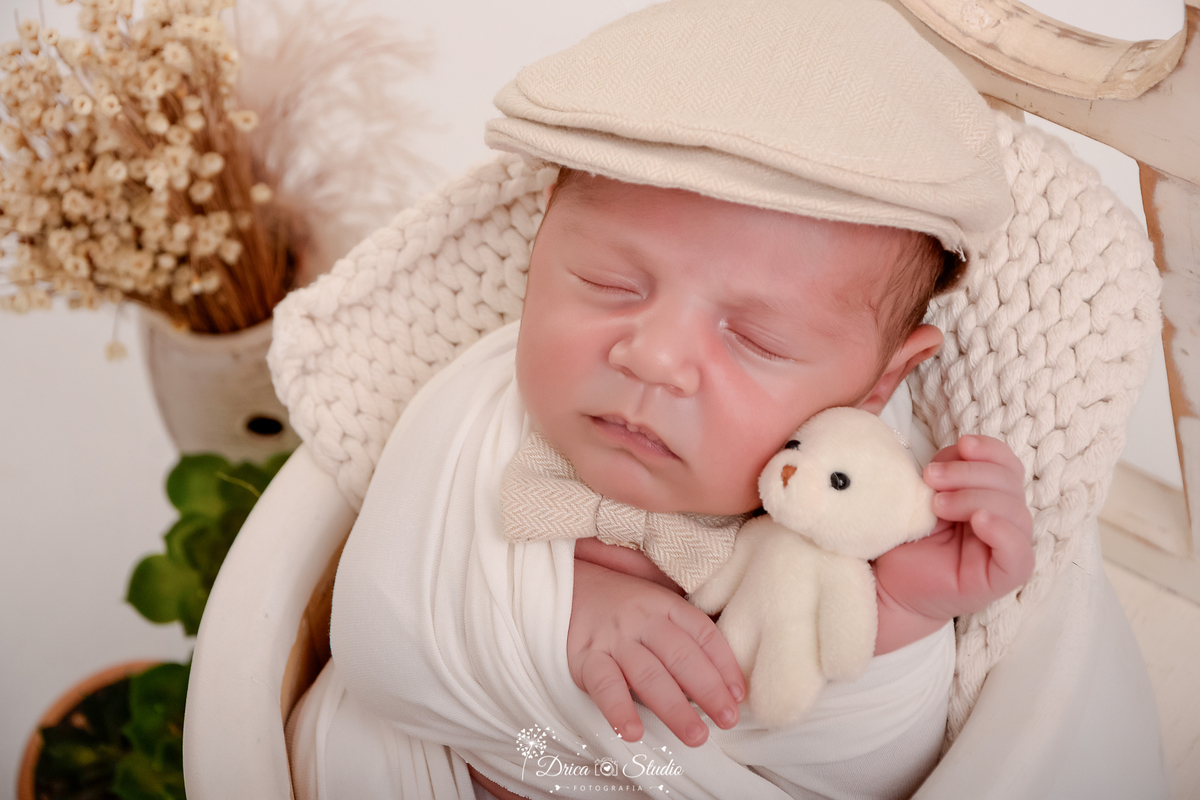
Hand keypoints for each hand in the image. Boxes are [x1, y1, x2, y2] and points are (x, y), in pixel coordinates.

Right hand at [568, 545, 745, 746]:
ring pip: (648, 675)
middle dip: (708, 691)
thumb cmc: (621, 604)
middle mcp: (641, 619)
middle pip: (681, 656)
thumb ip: (684, 632)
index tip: (739, 694)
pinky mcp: (584, 657)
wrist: (564, 585)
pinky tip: (633, 732)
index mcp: (664, 605)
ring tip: (696, 736)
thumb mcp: (655, 604)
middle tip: (727, 720)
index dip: (724, 665)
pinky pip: (603, 685)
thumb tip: (723, 678)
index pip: (702, 634)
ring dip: (674, 708)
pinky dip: (618, 709)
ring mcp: (613, 639)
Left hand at [873, 435, 1034, 652]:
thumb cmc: (904, 538)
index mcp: (988, 497)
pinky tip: (979, 520)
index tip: (961, 444)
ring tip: (937, 504)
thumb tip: (961, 450)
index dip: (990, 450)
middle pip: (1010, 484)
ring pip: (1015, 512)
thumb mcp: (923, 494)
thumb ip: (946, 472)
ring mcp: (1004, 550)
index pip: (1007, 465)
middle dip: (969, 473)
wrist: (886, 582)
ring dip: (974, 497)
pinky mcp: (1001, 578)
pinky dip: (1002, 531)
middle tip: (931, 478)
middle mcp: (1003, 521)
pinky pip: (1019, 554)